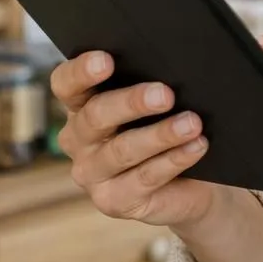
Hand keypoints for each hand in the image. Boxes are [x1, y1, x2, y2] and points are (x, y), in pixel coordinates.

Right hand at [51, 50, 215, 229]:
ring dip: (160, 135)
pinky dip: (173, 160)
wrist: (193, 183)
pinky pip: (144, 178)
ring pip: (122, 150)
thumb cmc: (170, 125)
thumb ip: (158, 78)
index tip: (107, 60)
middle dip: (131, 102)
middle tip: (166, 94)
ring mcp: (92, 174)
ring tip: (192, 123)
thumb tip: (185, 60)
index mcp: (82, 105)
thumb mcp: (161, 100)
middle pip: (95, 116)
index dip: (81, 71)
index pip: (66, 84)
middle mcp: (79, 140)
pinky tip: (196, 146)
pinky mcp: (113, 201)